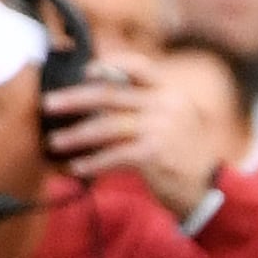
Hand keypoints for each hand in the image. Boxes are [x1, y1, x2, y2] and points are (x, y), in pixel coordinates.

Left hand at [43, 68, 225, 220]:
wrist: (209, 192)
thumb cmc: (182, 159)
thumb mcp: (171, 125)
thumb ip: (144, 108)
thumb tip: (94, 102)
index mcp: (171, 94)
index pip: (139, 67)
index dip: (110, 65)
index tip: (85, 71)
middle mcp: (168, 106)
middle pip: (111, 94)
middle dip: (75, 99)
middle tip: (48, 105)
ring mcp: (163, 129)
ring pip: (107, 126)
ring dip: (77, 135)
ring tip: (55, 142)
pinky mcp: (156, 154)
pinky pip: (114, 154)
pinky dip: (93, 162)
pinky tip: (77, 167)